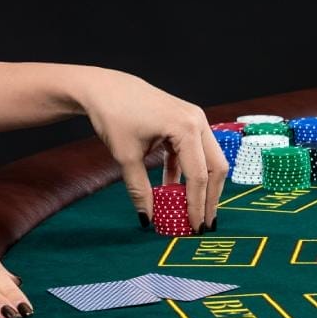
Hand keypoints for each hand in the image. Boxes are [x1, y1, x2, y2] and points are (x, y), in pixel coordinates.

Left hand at [78, 72, 227, 231]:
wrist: (102, 88)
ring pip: (207, 159)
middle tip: (202, 224)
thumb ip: (140, 190)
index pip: (198, 176)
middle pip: (214, 167)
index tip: (195, 229)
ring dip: (201, 185)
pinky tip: (173, 189)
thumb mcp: (126, 157)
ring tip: (192, 211)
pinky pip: (193, 150)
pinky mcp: (185, 120)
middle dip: (209, 197)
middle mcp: (196, 121)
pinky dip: (187, 170)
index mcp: (186, 128)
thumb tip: (147, 219)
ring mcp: (193, 118)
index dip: (197, 205)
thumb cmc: (114, 116)